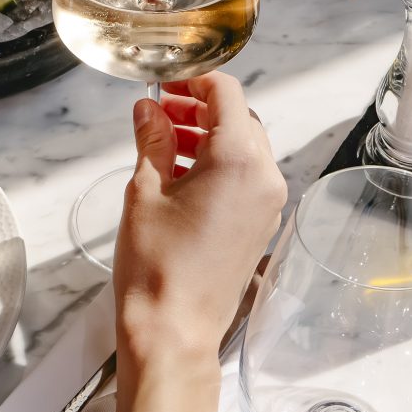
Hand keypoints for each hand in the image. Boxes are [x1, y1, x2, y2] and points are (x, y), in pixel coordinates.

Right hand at [113, 71, 286, 367]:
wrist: (173, 330)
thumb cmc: (157, 270)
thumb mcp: (144, 191)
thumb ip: (151, 140)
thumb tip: (148, 110)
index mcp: (239, 161)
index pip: (226, 94)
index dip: (193, 81)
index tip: (166, 83)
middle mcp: (264, 179)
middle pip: (239, 119)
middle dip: (199, 109)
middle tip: (159, 111)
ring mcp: (267, 205)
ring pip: (244, 149)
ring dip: (207, 137)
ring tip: (164, 141)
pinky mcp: (260, 226)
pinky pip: (246, 179)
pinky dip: (218, 166)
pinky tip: (181, 174)